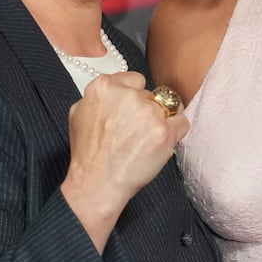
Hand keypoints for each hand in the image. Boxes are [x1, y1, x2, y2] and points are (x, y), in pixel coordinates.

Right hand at [61, 72, 188, 230]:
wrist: (96, 182)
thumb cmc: (87, 153)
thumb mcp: (78, 113)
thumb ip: (98, 97)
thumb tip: (114, 91)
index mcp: (104, 86)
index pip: (135, 79)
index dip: (135, 96)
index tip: (131, 111)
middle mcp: (128, 95)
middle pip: (151, 95)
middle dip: (147, 110)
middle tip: (136, 132)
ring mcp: (148, 112)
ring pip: (168, 107)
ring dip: (162, 121)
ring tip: (147, 141)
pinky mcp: (165, 131)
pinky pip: (182, 122)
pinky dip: (176, 132)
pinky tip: (162, 143)